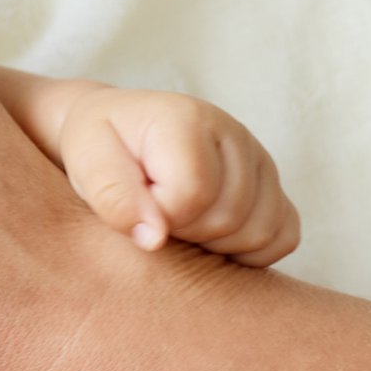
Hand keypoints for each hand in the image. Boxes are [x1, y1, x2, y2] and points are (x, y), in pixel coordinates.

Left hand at [53, 85, 300, 266]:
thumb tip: (154, 239)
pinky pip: (283, 237)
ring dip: (214, 244)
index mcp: (187, 119)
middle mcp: (233, 133)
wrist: (117, 132)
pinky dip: (249, 251)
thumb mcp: (86, 163)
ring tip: (177, 222)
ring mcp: (259, 159)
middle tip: (154, 215)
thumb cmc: (98, 146)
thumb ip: (113, 198)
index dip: (159, 217)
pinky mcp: (272, 186)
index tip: (136, 206)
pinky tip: (209, 237)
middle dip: (184, 232)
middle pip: (227, 217)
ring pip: (259, 232)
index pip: (192, 194)